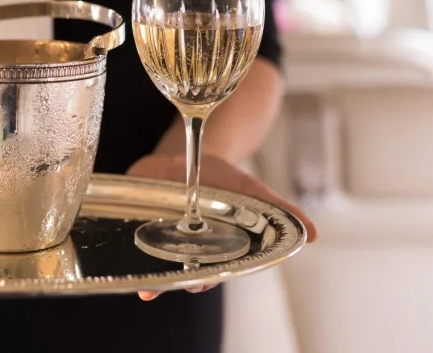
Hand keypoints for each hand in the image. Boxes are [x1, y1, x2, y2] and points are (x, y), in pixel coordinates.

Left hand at [127, 152, 317, 300]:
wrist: (190, 147)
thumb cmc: (222, 176)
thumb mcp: (250, 189)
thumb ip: (278, 210)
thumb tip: (315, 235)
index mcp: (209, 242)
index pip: (208, 269)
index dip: (203, 278)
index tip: (199, 282)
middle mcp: (182, 242)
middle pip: (177, 268)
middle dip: (172, 279)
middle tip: (164, 284)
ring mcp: (157, 229)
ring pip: (152, 257)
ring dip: (149, 270)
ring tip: (146, 283)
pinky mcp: (133, 214)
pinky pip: (126, 233)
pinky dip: (122, 241)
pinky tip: (117, 246)